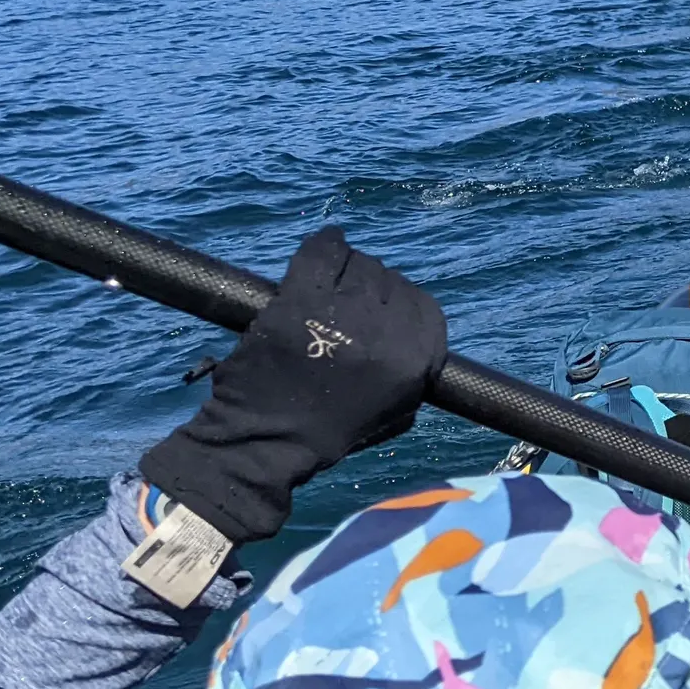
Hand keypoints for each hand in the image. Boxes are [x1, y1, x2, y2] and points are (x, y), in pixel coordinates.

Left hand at [139, 228, 447, 543]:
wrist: (264, 445)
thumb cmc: (327, 433)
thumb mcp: (395, 413)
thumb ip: (416, 374)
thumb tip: (415, 331)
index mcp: (412, 362)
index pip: (425, 308)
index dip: (403, 303)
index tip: (382, 307)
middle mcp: (384, 333)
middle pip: (390, 281)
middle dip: (373, 285)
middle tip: (350, 298)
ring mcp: (340, 315)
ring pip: (358, 265)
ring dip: (348, 267)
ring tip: (334, 277)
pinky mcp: (298, 303)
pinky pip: (322, 254)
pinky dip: (327, 244)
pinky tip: (328, 243)